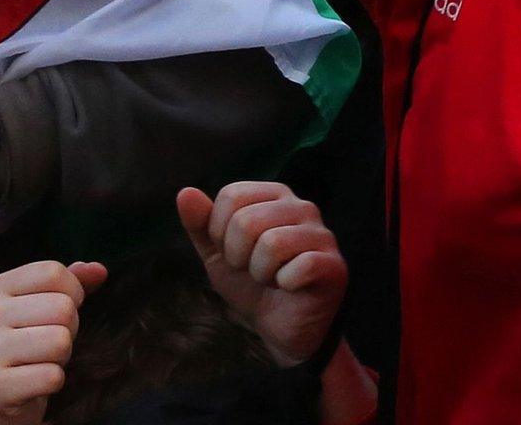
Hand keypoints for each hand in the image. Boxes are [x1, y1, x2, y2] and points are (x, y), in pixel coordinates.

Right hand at [0, 260, 107, 424]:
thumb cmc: (26, 349)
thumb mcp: (41, 309)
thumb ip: (69, 285)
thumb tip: (99, 269)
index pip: (53, 272)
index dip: (72, 293)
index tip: (59, 313)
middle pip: (62, 307)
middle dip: (68, 329)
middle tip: (49, 344)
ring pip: (60, 341)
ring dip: (61, 357)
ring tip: (42, 361)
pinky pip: (52, 376)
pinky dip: (53, 382)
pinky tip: (36, 383)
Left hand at [177, 183, 346, 368]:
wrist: (278, 328)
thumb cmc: (249, 284)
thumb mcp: (215, 254)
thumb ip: (200, 223)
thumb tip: (185, 192)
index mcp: (273, 194)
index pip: (231, 195)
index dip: (220, 232)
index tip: (233, 252)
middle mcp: (302, 206)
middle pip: (247, 220)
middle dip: (238, 256)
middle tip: (254, 270)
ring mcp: (323, 235)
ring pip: (272, 243)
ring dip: (260, 272)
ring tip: (271, 279)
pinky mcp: (335, 265)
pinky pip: (300, 267)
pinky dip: (285, 284)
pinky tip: (291, 288)